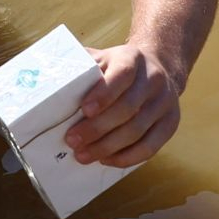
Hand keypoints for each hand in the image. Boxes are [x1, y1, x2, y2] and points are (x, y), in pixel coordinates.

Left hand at [64, 43, 181, 166]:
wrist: (157, 67)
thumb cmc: (117, 66)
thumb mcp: (101, 57)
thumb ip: (81, 66)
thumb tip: (48, 79)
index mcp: (133, 58)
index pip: (122, 74)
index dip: (104, 94)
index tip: (84, 110)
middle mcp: (153, 79)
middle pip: (128, 108)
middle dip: (98, 128)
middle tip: (73, 141)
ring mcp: (165, 102)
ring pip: (137, 131)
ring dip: (108, 147)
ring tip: (83, 155)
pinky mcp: (170, 123)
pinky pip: (151, 147)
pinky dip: (127, 157)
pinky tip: (107, 160)